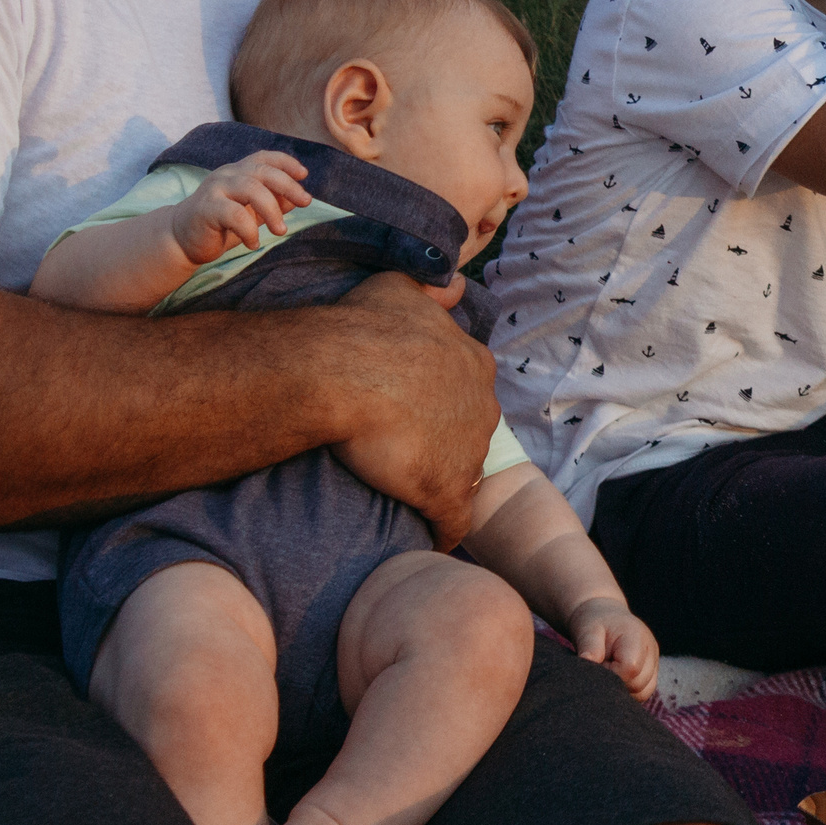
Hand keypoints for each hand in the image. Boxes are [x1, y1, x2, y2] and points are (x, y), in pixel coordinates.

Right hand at [170, 151, 309, 264]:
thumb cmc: (220, 225)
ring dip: (272, 211)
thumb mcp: (251, 212)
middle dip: (288, 186)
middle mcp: (227, 175)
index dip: (286, 162)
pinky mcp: (206, 208)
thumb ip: (272, 202)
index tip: (304, 175)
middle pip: (263, 171)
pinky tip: (253, 243)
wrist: (182, 239)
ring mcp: (215, 189)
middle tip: (305, 202)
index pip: (264, 158)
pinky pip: (235, 215)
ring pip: (252, 190)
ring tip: (280, 231)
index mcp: (239, 172)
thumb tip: (297, 199)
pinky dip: (250, 230)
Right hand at [326, 271, 498, 547]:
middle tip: (406, 449)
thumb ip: (431, 287)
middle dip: (446, 441)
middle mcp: (483, 405)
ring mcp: (469, 449)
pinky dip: (441, 531)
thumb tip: (455, 285)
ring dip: (442, 482)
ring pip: (463, 474)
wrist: (341, 371)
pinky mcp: (447, 490)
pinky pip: (453, 521)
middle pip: (469, 431)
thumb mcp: (402, 287)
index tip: (413, 410)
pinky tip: (425, 539)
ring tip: (408, 492)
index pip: (467, 390)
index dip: (441, 402)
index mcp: (474, 363)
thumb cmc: (365, 327)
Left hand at [568, 596, 659, 701]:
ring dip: (623, 689)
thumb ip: (589, 647)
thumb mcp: (588, 630)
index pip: (630, 669)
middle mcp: (651, 651)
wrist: (603, 616)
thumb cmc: (594, 623)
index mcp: (637, 637)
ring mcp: (653, 663)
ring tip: (608, 671)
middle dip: (616, 683)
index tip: (598, 664)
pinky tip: (614, 677)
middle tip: (601, 667)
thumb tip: (587, 661)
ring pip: (643, 693)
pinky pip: (642, 693)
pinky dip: (627, 691)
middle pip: (638, 684)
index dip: (610, 673)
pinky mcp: (651, 673)